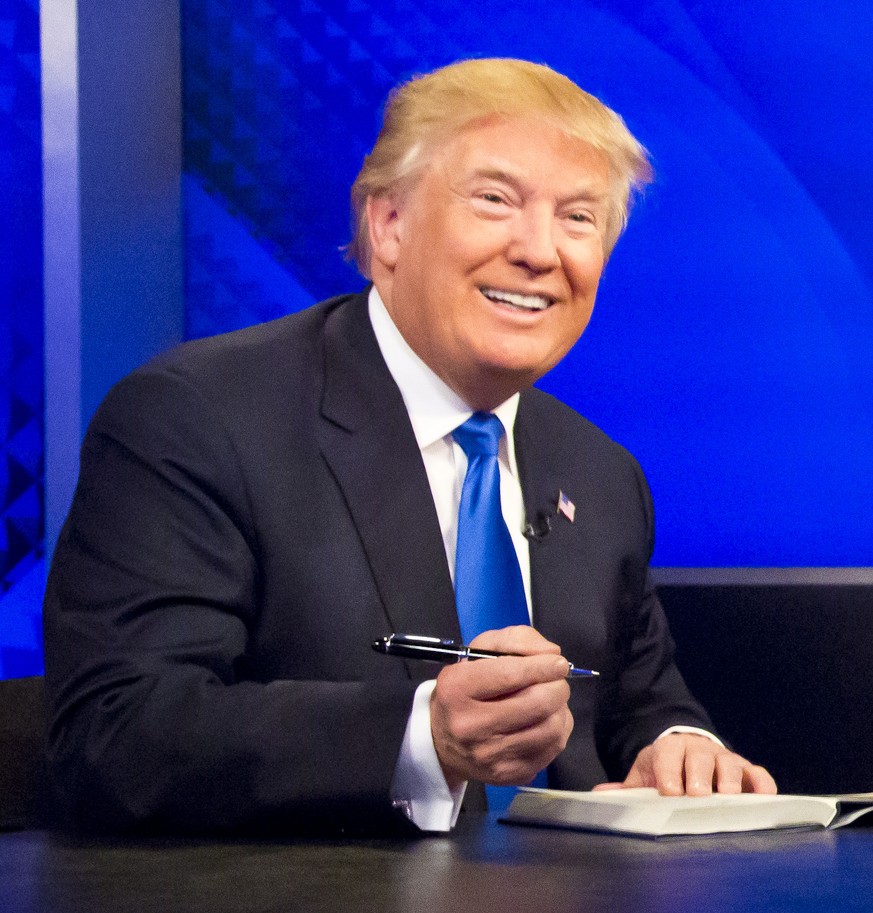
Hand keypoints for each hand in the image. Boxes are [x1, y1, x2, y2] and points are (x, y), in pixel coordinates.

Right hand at [430, 626, 573, 789]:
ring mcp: (489, 755)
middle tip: (557, 681)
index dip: (541, 666)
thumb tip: (552, 655)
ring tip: (551, 700)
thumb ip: (515, 640)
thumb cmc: (466, 689)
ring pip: (550, 728)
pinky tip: (547, 720)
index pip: (509, 674)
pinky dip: (558, 729)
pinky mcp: (508, 774)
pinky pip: (552, 749)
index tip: (558, 663)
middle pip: (536, 703)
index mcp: (457, 688)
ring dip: (560, 708)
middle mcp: (469, 725)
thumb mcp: (479, 652)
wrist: (443, 742)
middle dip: (557, 687)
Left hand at [594, 733, 776, 795]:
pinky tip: (762, 798)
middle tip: (697, 795)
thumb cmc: (666, 770)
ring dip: (729, 780)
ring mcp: (724, 758)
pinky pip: (758, 773)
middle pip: (700, 758)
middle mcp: (699, 750)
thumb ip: (626, 787)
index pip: (668, 754)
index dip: (668, 770)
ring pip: (729, 764)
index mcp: (670, 748)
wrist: (687, 753)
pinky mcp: (746, 770)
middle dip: (698, 775)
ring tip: (728, 797)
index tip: (668, 791)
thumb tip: (602, 795)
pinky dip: (762, 784)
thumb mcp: (644, 775)